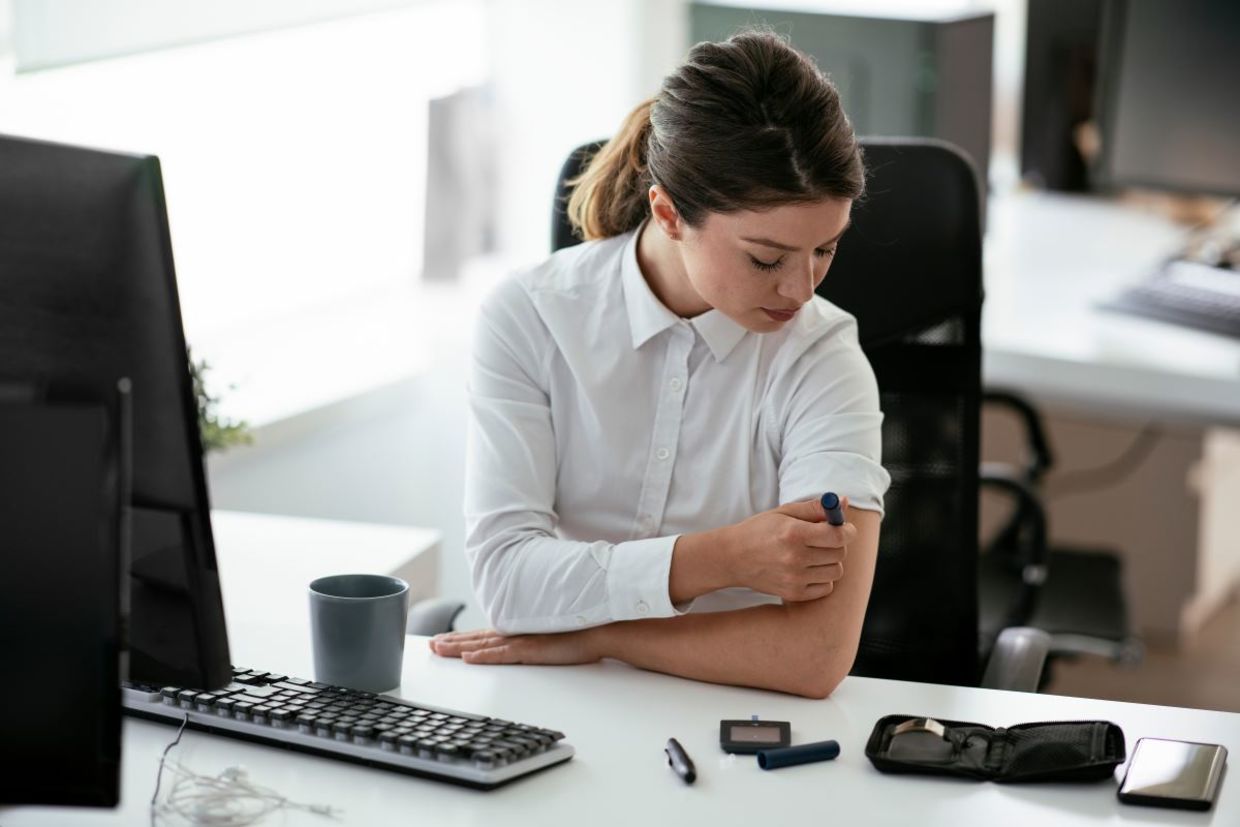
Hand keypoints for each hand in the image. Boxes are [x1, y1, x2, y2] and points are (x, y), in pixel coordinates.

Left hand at [428, 628, 602, 665]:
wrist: (601, 629)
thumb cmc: (582, 634)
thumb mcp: (553, 638)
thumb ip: (537, 640)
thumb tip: (530, 645)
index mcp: (521, 631)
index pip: (485, 636)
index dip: (463, 638)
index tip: (443, 640)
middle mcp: (517, 634)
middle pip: (478, 638)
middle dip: (452, 641)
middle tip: (431, 645)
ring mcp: (523, 641)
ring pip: (483, 644)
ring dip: (459, 646)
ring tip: (438, 649)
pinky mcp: (532, 650)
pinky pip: (502, 654)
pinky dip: (483, 655)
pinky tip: (468, 658)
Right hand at [725, 495, 854, 601]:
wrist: (732, 558)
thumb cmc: (760, 530)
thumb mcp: (784, 512)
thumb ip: (815, 508)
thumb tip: (844, 501)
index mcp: (794, 533)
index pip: (838, 535)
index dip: (848, 530)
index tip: (846, 528)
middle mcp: (795, 558)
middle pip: (839, 553)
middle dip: (837, 544)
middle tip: (824, 539)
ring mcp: (794, 579)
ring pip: (836, 571)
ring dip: (830, 562)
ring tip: (814, 554)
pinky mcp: (793, 594)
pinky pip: (826, 587)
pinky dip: (822, 578)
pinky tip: (808, 569)